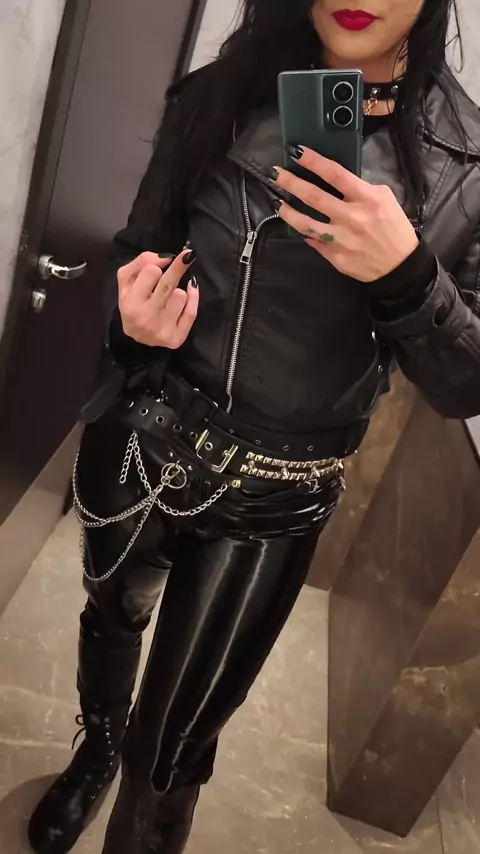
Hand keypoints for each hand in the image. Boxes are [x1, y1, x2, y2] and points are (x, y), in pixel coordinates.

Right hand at [118, 250, 197, 347]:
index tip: (156, 270)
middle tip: (188, 255)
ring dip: (177, 292)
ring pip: (181, 296)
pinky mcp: (176, 338)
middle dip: (178, 267)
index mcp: (130, 303)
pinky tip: (189, 293)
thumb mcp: (127, 280)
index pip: (151, 271)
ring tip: (168, 298)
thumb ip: (142, 262)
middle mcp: (146, 318)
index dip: (154, 268)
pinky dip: (192, 299)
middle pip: (168, 283)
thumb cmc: (132, 303)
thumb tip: (166, 258)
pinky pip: (191, 312)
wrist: (136, 338)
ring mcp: (162, 330)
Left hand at [272, 147, 418, 282]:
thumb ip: (359, 189)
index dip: (313, 161)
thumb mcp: (384, 199)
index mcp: (367, 198)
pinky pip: (314, 241)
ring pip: (306, 223)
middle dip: (291, 182)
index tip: (296, 151)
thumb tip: (333, 183)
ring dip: (288, 211)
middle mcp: (352, 217)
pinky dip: (305, 232)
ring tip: (278, 202)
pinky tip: (297, 224)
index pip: (335, 174)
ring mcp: (341, 239)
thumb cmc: (394, 228)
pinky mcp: (335, 257)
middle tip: (276, 174)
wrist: (400, 266)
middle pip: (314, 196)